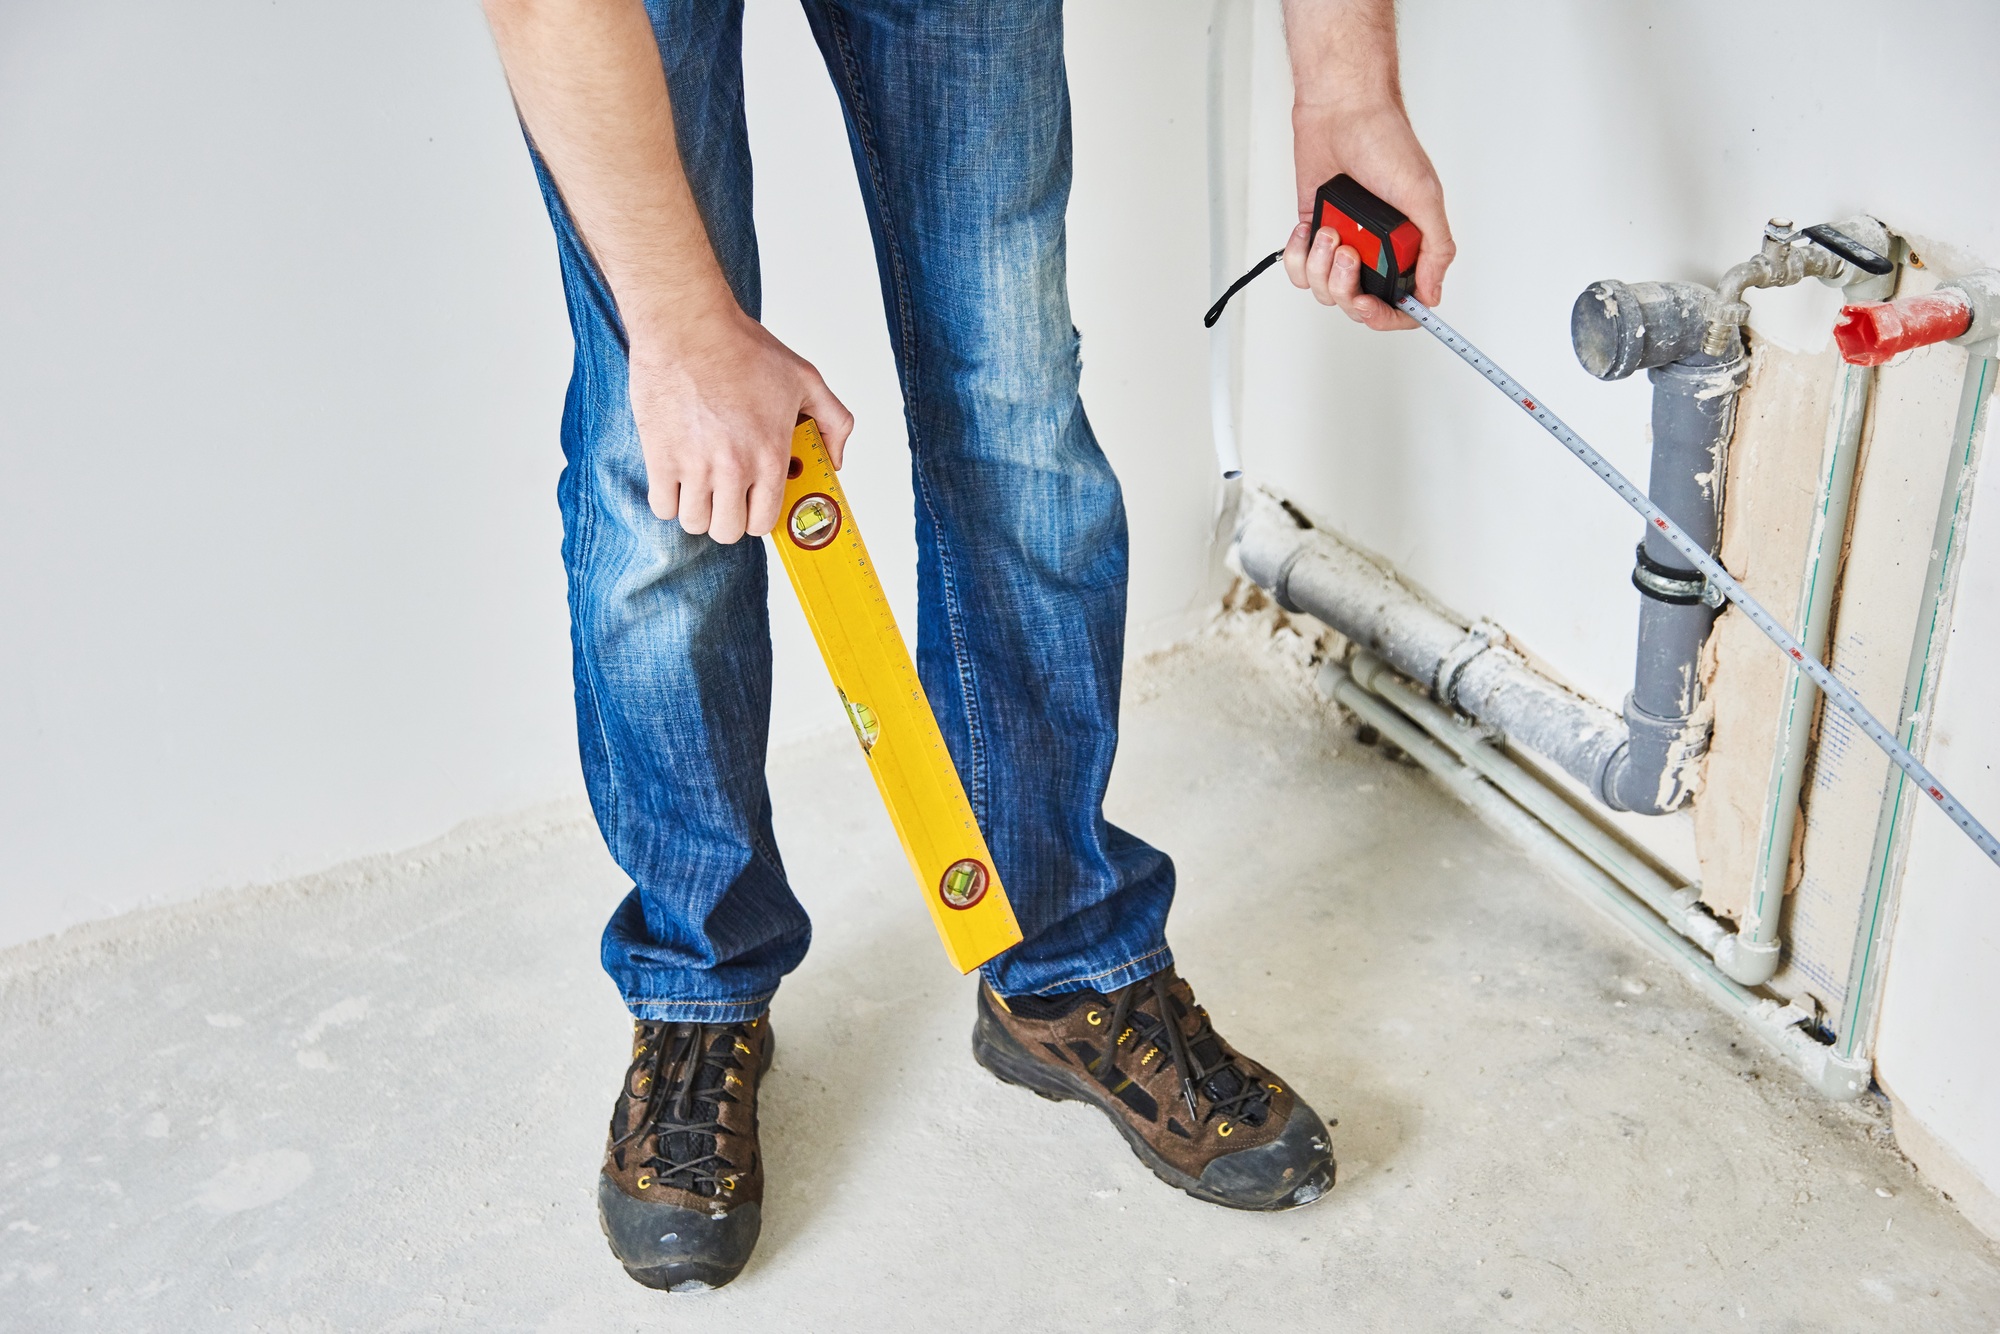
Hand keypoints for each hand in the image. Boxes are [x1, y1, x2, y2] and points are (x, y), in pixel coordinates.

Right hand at [627, 307, 853, 543]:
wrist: (688, 325)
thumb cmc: (741, 347)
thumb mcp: (806, 379)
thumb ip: (834, 421)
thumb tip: (835, 459)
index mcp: (769, 454)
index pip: (764, 522)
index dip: (759, 516)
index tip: (753, 503)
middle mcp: (733, 467)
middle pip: (727, 531)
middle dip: (728, 518)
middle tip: (726, 495)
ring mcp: (693, 465)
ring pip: (694, 523)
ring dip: (697, 511)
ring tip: (700, 486)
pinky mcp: (659, 456)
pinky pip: (662, 505)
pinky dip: (668, 499)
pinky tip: (676, 478)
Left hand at [1281, 98, 1453, 330]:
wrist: (1340, 113)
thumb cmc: (1386, 142)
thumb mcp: (1424, 197)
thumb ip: (1436, 248)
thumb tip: (1433, 292)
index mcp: (1408, 247)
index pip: (1403, 305)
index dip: (1386, 316)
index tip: (1370, 306)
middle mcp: (1376, 251)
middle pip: (1358, 304)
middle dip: (1346, 287)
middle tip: (1347, 255)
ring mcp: (1342, 244)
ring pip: (1324, 290)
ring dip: (1320, 265)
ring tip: (1330, 230)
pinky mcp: (1312, 234)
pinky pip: (1299, 269)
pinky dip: (1298, 254)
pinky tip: (1308, 227)